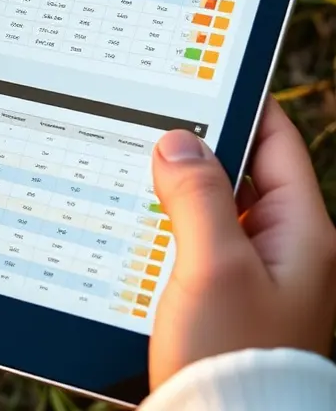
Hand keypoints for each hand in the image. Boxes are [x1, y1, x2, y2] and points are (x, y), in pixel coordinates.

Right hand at [149, 98, 335, 387]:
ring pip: (209, 210)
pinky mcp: (220, 301)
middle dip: (192, 151)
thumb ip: (198, 195)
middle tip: (146, 130)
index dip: (239, 105)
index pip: (276, 142)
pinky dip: (165, 232)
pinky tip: (134, 232)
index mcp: (302, 233)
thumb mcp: (214, 266)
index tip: (196, 78)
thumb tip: (177, 141)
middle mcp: (283, 250)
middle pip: (237, 173)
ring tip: (133, 181)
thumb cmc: (232, 357)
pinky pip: (192, 246)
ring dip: (172, 195)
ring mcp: (251, 277)